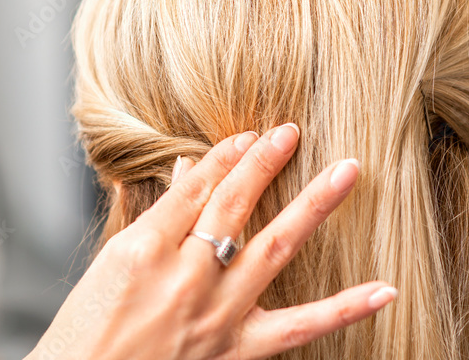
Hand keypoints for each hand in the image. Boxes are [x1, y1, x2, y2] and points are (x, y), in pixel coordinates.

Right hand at [28, 125, 395, 358]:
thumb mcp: (108, 265)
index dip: (226, 157)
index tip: (249, 136)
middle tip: (291, 132)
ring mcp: (215, 312)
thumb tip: (190, 171)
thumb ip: (154, 217)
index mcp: (142, 249)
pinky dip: (344, 309)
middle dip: (264, 162)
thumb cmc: (85, 333)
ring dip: (314, 205)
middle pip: (234, 204)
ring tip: (348, 171)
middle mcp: (184, 276)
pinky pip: (300, 326)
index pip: (195, 187)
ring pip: (274, 246)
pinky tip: (383, 290)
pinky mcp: (237, 349)